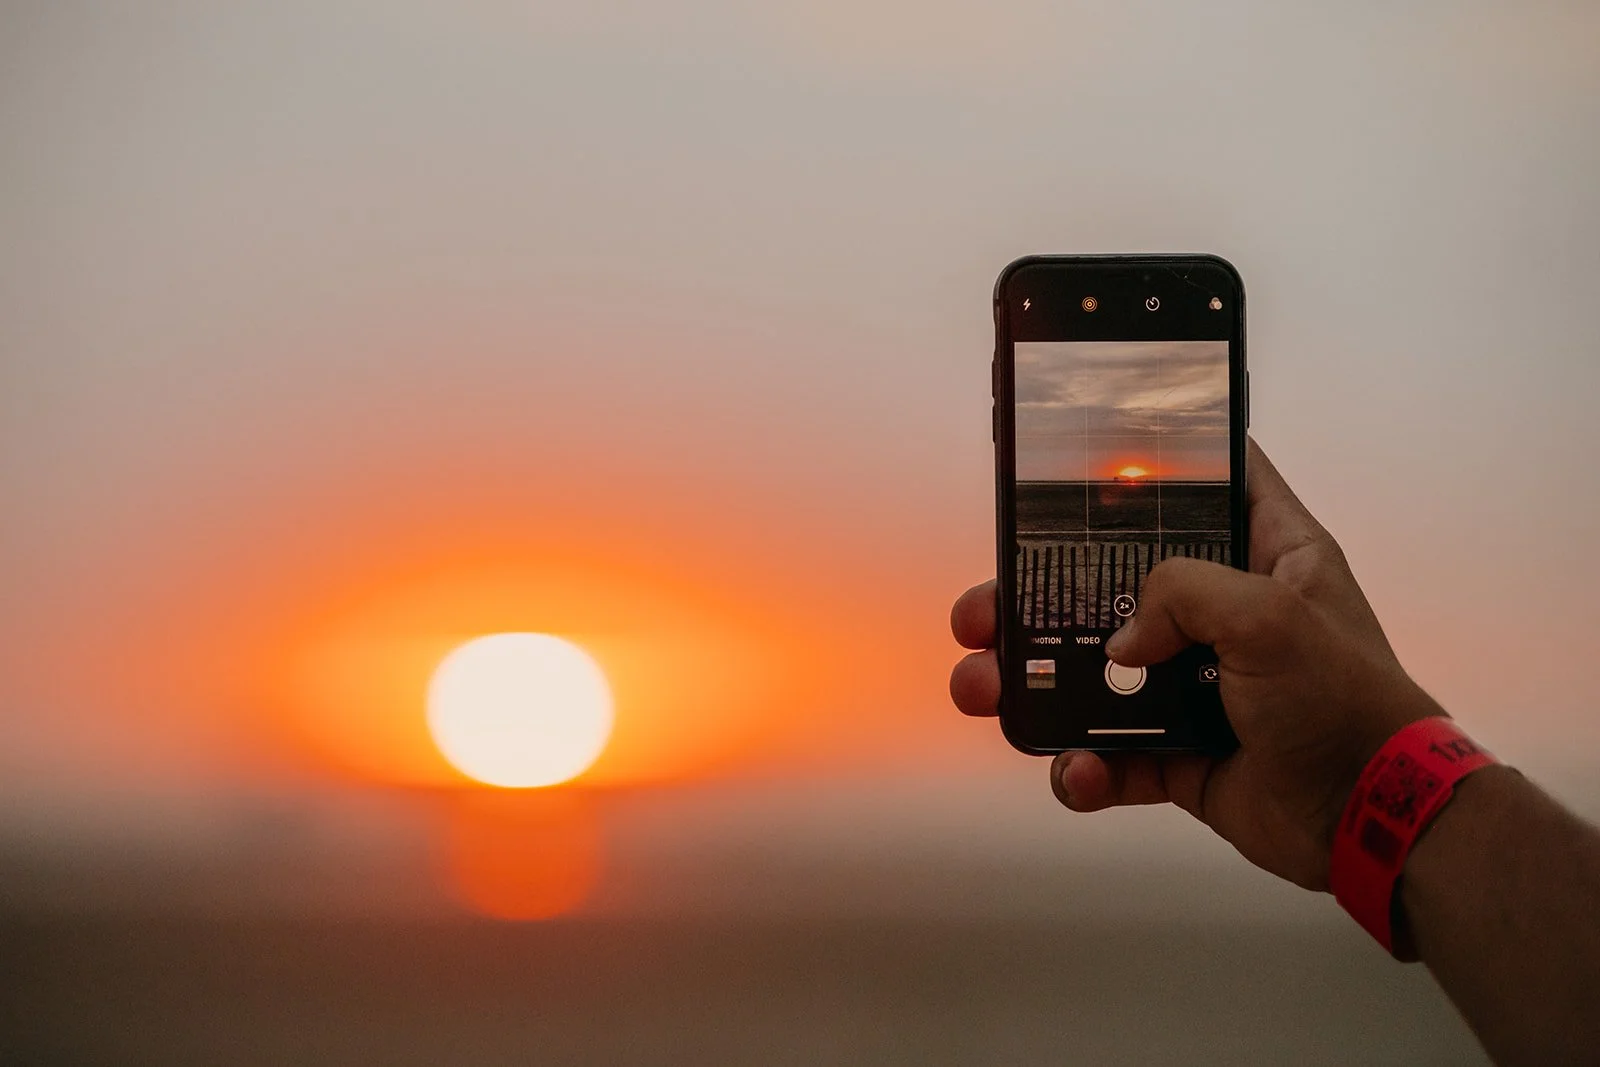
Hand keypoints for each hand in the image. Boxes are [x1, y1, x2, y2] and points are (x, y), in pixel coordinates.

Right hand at [949, 438, 1443, 889]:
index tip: (1074, 466)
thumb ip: (1181, 594)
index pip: (1209, 483)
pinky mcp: (1182, 751)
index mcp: (1267, 555)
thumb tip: (1120, 643)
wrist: (1373, 821)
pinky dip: (1083, 766)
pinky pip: (1113, 753)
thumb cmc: (1347, 704)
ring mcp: (1199, 684)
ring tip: (984, 691)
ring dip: (1036, 683)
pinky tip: (1074, 772)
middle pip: (1114, 584)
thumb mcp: (1270, 615)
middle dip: (1040, 598)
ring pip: (1096, 673)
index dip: (1148, 467)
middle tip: (983, 613)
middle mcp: (1228, 612)